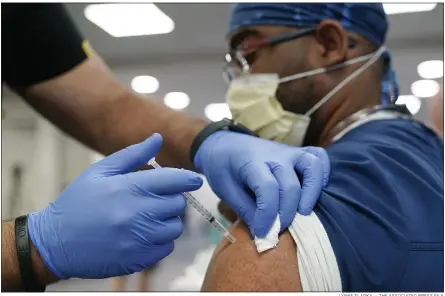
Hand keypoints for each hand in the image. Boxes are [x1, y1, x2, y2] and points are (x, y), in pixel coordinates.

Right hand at [28, 134, 202, 278]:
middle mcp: (137, 214)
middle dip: (172, 199)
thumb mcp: (101, 171)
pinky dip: (161, 241)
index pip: (174, 180)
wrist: (55, 243)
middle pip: (178, 204)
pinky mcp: (137, 259)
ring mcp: (138, 239)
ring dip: (168, 221)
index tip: (195, 180)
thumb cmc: (78, 202)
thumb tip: (157, 138)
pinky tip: (144, 234)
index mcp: (129, 188)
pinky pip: (166, 248)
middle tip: (157, 199)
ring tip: (149, 217)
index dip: (188, 179)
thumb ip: (133, 154)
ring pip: (175, 228)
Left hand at [194, 131, 329, 237]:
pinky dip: (322, 174)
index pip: (267, 189)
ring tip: (303, 213)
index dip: (267, 215)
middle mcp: (274, 154)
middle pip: (290, 184)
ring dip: (311, 192)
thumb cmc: (222, 167)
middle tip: (278, 229)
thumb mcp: (225, 190)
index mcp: (251, 162)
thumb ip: (245, 210)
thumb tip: (264, 233)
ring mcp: (288, 151)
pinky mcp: (297, 152)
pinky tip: (314, 192)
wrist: (223, 144)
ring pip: (312, 165)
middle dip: (286, 213)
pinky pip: (318, 157)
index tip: (262, 232)